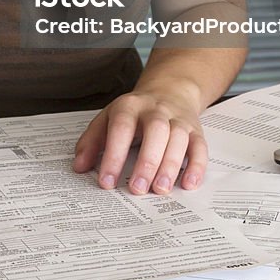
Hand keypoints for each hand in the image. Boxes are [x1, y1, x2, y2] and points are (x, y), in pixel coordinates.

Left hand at [72, 86, 206, 194]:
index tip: (106, 182)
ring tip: (160, 189)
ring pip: (178, 138)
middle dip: (146, 161)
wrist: (170, 90)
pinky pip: (200, 146)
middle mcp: (155, 110)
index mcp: (129, 106)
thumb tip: (79, 167)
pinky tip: (188, 184)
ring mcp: (177, 119)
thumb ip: (91, 141)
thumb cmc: (135, 113)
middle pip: (155, 130)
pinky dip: (196, 166)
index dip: (113, 155)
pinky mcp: (195, 130)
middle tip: (137, 189)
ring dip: (170, 165)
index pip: (121, 128)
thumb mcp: (108, 119)